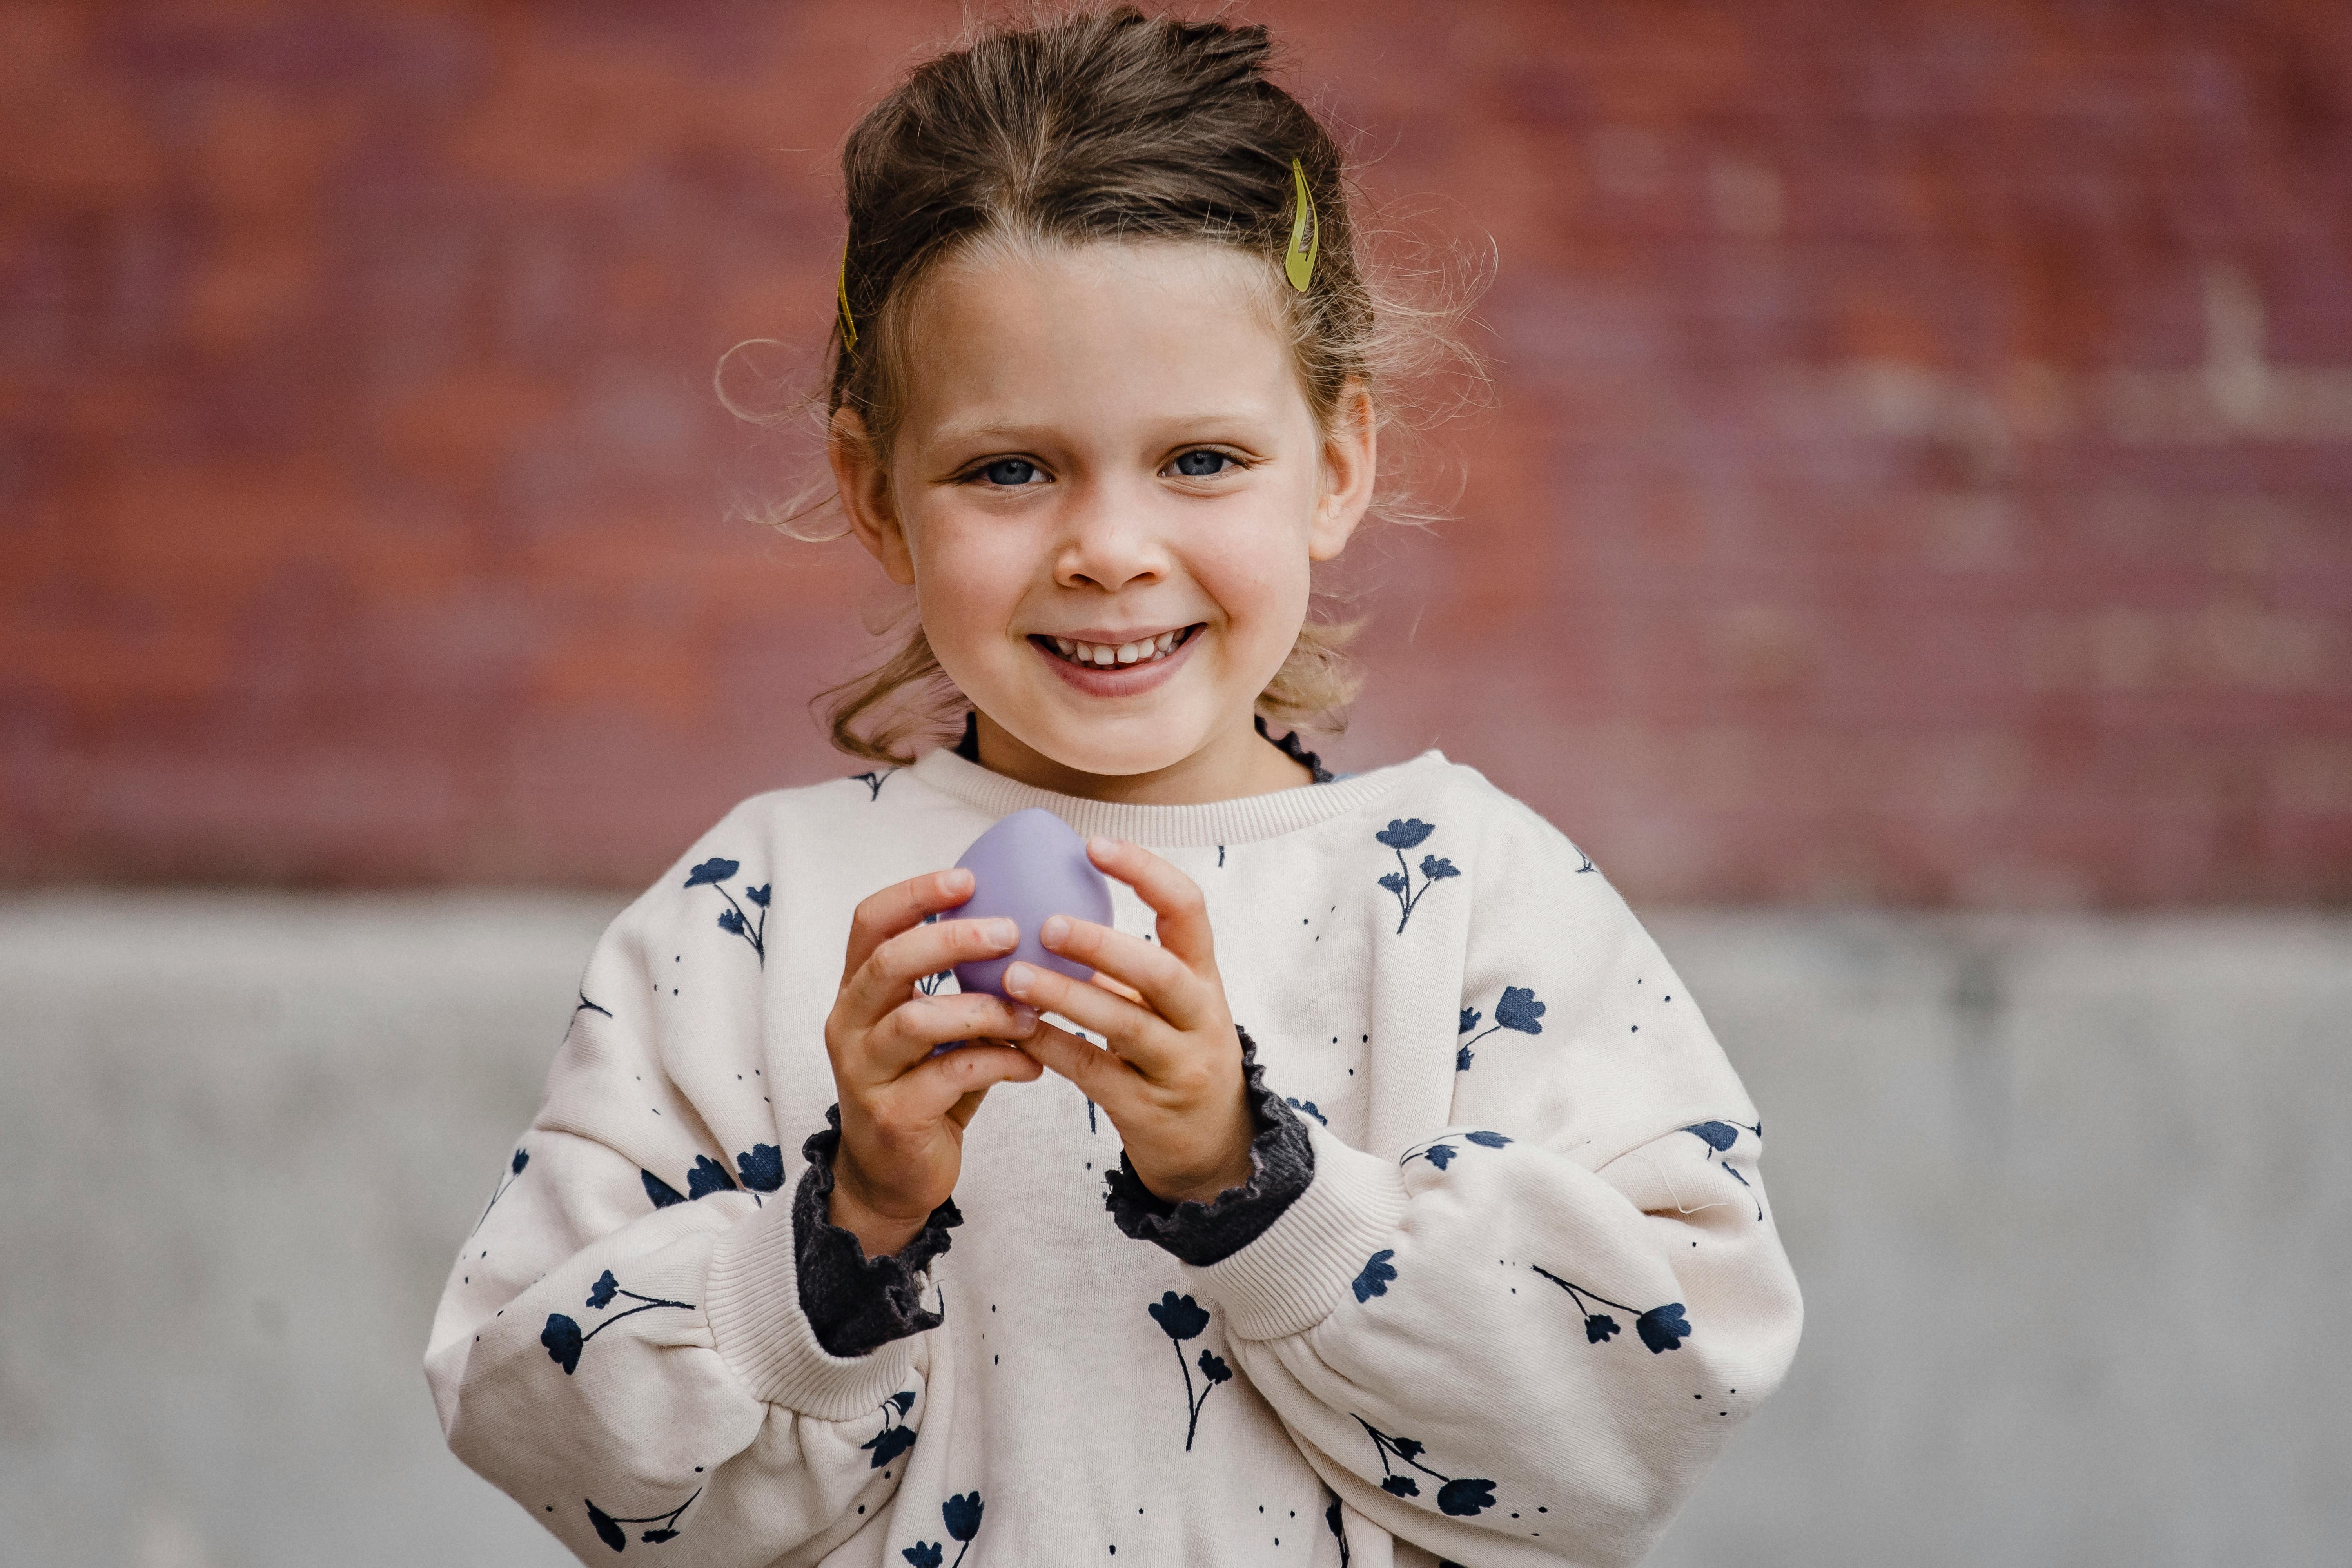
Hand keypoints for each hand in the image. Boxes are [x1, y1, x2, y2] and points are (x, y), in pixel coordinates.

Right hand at [823, 868, 1043, 1256]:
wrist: (892, 1177)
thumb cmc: (923, 1088)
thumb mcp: (936, 1030)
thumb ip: (963, 986)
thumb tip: (1031, 932)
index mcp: (857, 991)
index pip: (870, 923)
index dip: (915, 894)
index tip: (968, 876)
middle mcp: (848, 1024)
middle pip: (889, 962)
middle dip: (952, 939)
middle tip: (1010, 931)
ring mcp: (863, 1071)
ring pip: (918, 1020)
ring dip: (985, 1008)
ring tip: (1030, 1011)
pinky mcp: (891, 1115)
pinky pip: (950, 1074)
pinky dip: (999, 1061)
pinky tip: (1032, 1063)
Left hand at [1002, 838, 1254, 1207]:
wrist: (1213, 1144)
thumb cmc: (1177, 1052)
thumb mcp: (1171, 1002)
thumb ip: (1128, 964)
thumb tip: (1051, 901)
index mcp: (1205, 976)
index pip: (1188, 909)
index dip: (1145, 872)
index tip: (1093, 846)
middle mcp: (1200, 1017)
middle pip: (1160, 972)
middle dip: (1103, 945)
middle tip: (1047, 923)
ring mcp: (1178, 1065)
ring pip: (1125, 1024)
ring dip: (1066, 996)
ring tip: (1012, 974)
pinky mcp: (1147, 1108)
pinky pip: (1094, 1071)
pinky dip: (1052, 1045)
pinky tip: (1014, 1026)